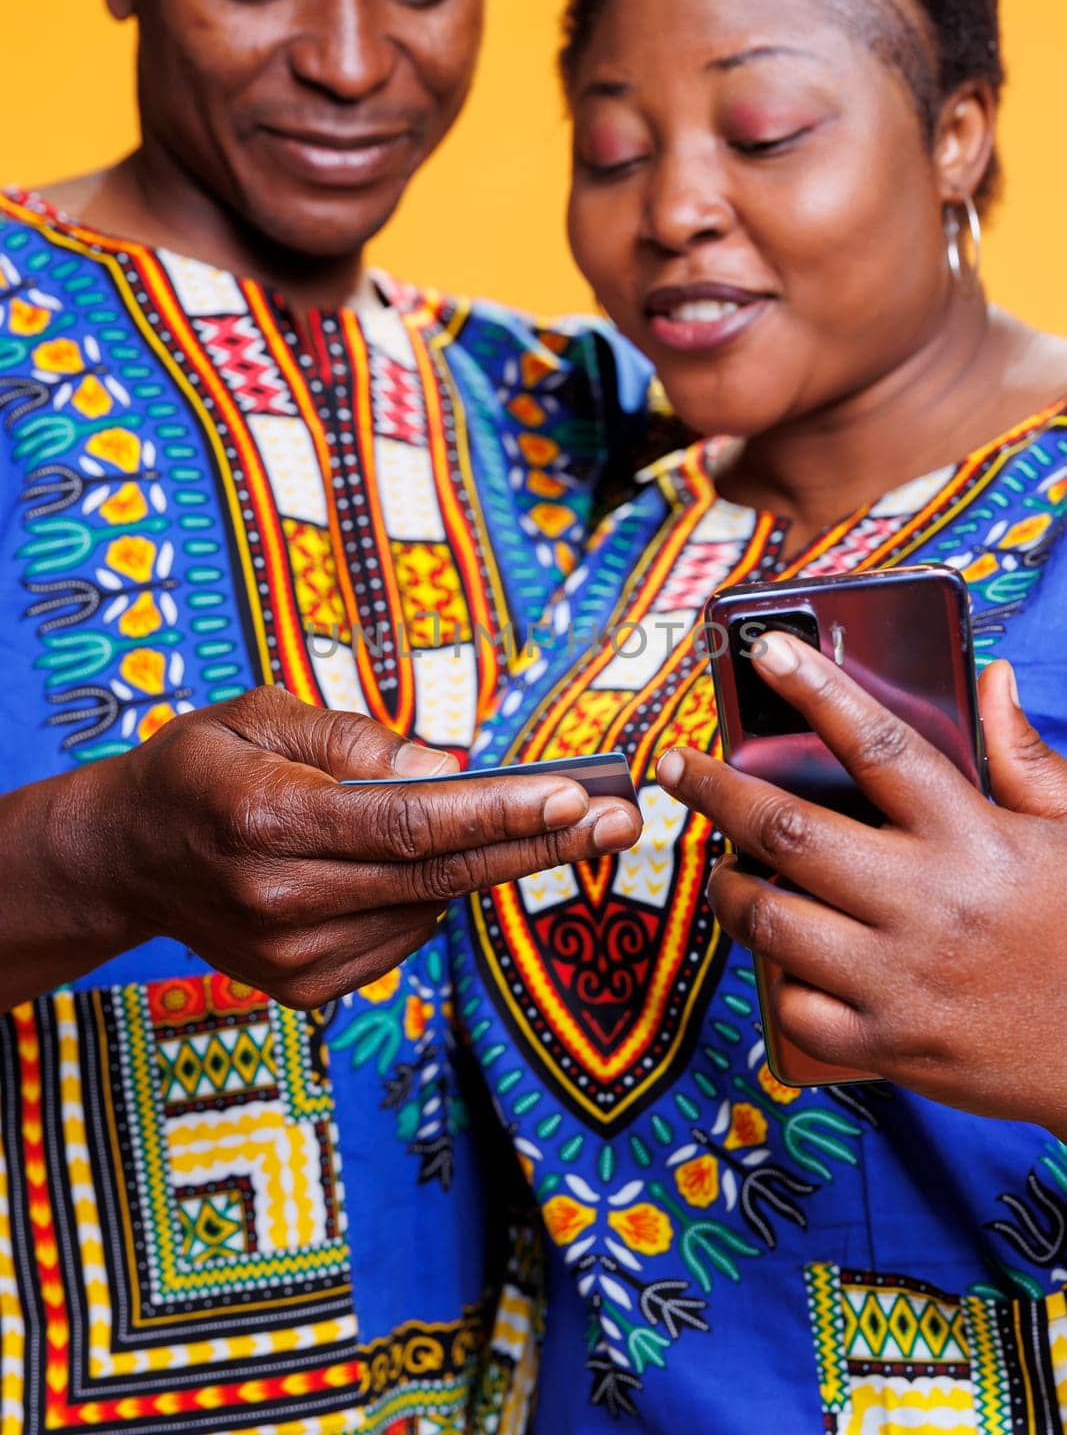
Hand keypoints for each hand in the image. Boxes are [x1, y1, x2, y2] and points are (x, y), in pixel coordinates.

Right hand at [14, 687, 641, 1011]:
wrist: (128, 856)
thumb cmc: (203, 766)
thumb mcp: (264, 713)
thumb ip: (357, 739)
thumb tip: (451, 774)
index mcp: (263, 819)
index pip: (406, 823)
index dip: (498, 814)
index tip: (574, 798)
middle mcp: (277, 898)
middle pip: (436, 877)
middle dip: (537, 847)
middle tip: (618, 820)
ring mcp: (291, 957)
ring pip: (428, 908)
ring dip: (483, 864)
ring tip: (528, 822)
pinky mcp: (304, 988)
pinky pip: (404, 935)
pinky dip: (430, 893)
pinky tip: (420, 859)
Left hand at [656, 634, 1066, 1132]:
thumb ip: (1024, 759)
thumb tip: (992, 681)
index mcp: (972, 836)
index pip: (878, 744)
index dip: (816, 689)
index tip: (766, 649)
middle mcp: (928, 902)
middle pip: (788, 830)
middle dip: (714, 789)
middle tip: (675, 766)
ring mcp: (901, 979)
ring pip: (771, 920)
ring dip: (729, 888)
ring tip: (723, 868)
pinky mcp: (887, 1046)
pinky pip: (792, 1005)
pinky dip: (776, 978)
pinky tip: (783, 956)